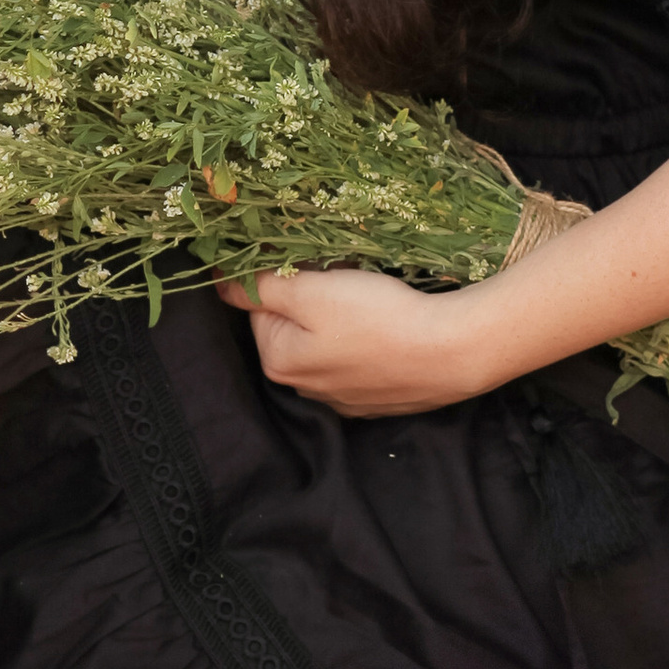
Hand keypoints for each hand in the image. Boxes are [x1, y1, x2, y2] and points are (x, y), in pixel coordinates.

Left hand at [219, 267, 506, 418]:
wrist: (452, 352)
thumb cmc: (377, 317)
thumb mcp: (311, 291)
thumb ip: (260, 286)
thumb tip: (217, 281)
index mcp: (279, 362)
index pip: (261, 306)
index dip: (286, 277)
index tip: (318, 267)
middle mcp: (305, 389)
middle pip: (295, 327)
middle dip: (314, 300)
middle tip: (349, 282)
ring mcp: (344, 400)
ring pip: (329, 344)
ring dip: (342, 321)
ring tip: (373, 303)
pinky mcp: (378, 401)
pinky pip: (361, 361)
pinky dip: (369, 343)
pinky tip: (390, 328)